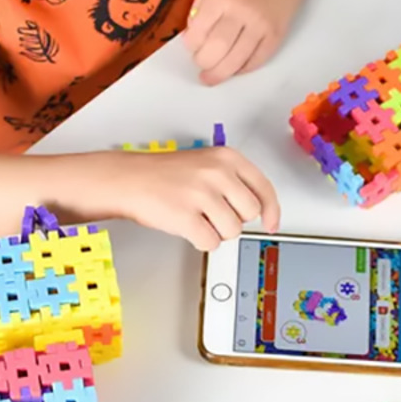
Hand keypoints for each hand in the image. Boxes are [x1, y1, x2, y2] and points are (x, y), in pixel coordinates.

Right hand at [114, 146, 279, 249]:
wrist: (129, 179)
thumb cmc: (167, 175)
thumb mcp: (208, 163)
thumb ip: (236, 182)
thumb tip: (261, 209)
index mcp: (227, 158)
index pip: (264, 189)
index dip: (271, 211)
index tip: (271, 224)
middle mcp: (217, 173)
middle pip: (250, 214)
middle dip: (234, 219)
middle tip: (213, 213)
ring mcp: (201, 195)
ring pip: (232, 231)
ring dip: (216, 231)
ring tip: (197, 217)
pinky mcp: (186, 217)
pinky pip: (211, 243)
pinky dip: (201, 241)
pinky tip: (188, 227)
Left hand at [184, 0, 306, 85]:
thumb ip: (200, 9)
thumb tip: (192, 39)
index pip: (199, 31)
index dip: (192, 46)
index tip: (192, 49)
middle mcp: (240, 12)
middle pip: (217, 49)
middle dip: (205, 63)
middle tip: (202, 66)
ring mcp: (259, 27)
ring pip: (236, 60)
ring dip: (221, 73)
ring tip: (213, 77)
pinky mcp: (274, 37)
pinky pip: (256, 61)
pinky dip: (242, 70)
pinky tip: (234, 69)